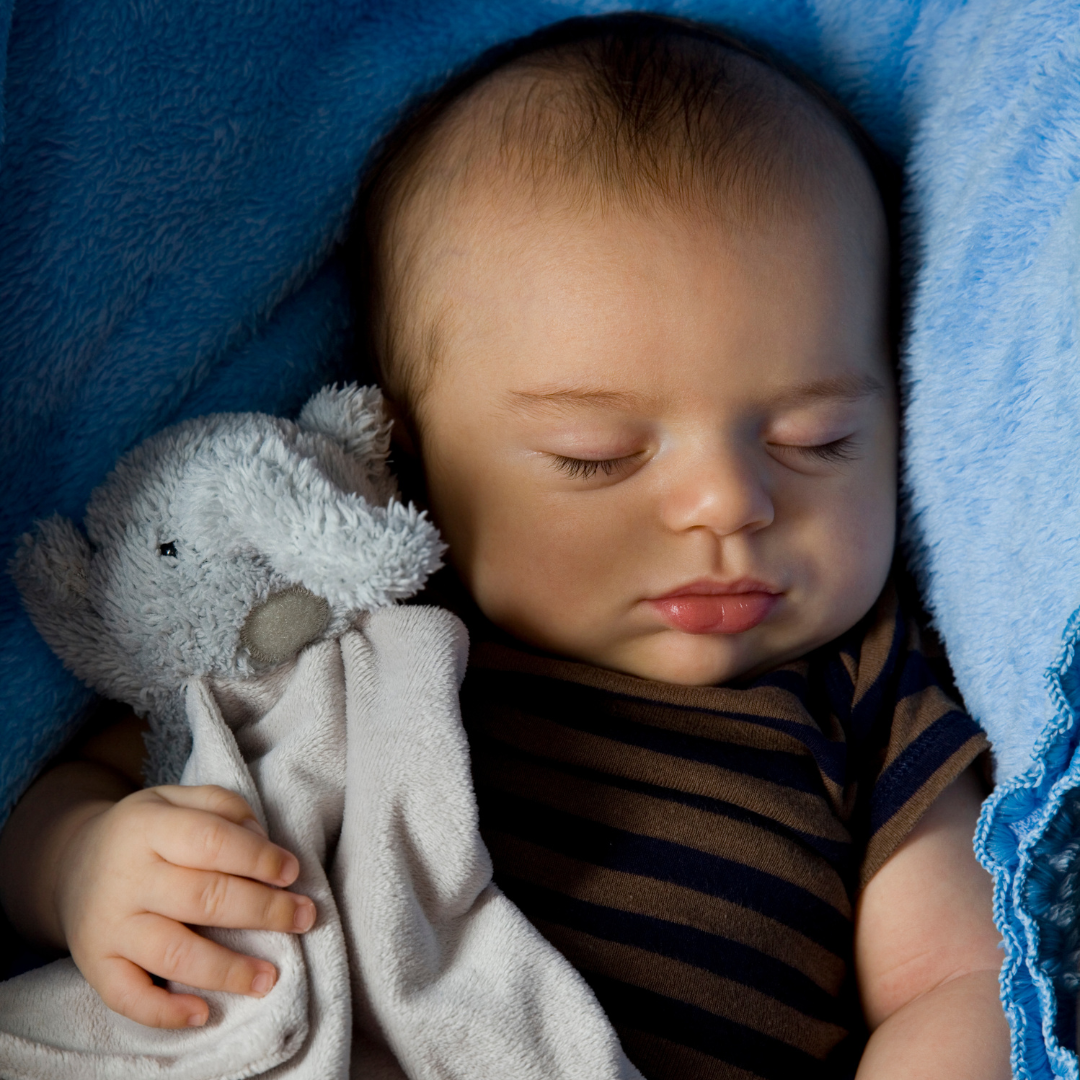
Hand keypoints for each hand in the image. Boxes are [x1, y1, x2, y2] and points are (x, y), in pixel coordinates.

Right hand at [55, 784, 315, 1028]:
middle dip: (263, 911)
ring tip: (269, 977)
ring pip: (174, 952)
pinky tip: (204, 1013)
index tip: (292, 873)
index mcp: (148, 827)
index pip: (210, 841)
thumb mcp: (177, 799)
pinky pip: (127, 996)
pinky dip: (165, 1011)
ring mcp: (109, 925)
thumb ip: (223, 808)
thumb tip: (263, 842)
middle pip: (203, 898)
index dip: (257, 858)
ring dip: (228, 969)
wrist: (71, 862)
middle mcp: (126, 878)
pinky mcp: (96, 965)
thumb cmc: (146, 832)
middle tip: (305, 918)